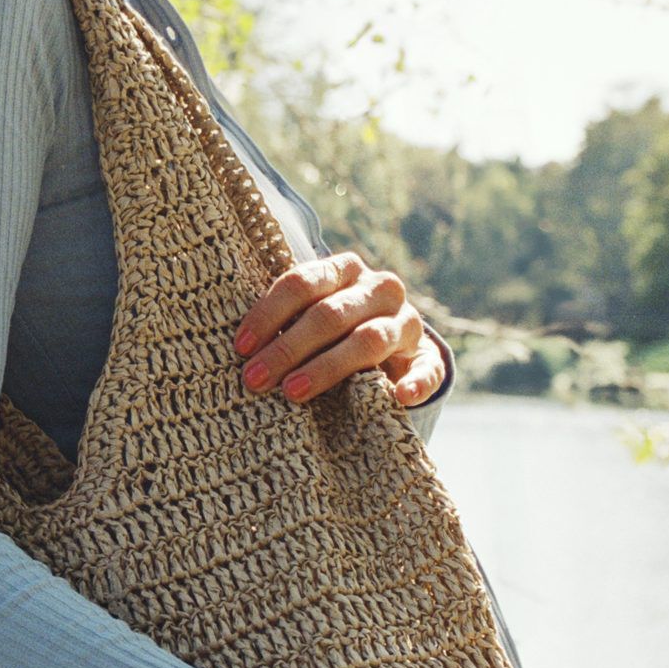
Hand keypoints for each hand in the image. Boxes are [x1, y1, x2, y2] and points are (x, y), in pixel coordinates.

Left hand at [234, 252, 446, 408]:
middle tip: (255, 380)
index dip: (269, 313)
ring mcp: (407, 322)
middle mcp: (380, 289)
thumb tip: (241, 348)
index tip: (242, 347)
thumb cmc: (331, 332)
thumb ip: (285, 320)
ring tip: (293, 393)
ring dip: (328, 368)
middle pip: (330, 314)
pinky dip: (416, 383)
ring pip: (368, 340)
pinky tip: (400, 397)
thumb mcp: (310, 316)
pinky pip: (427, 370)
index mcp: (345, 270)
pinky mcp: (427, 357)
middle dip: (288, 348)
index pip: (303, 283)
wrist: (391, 348)